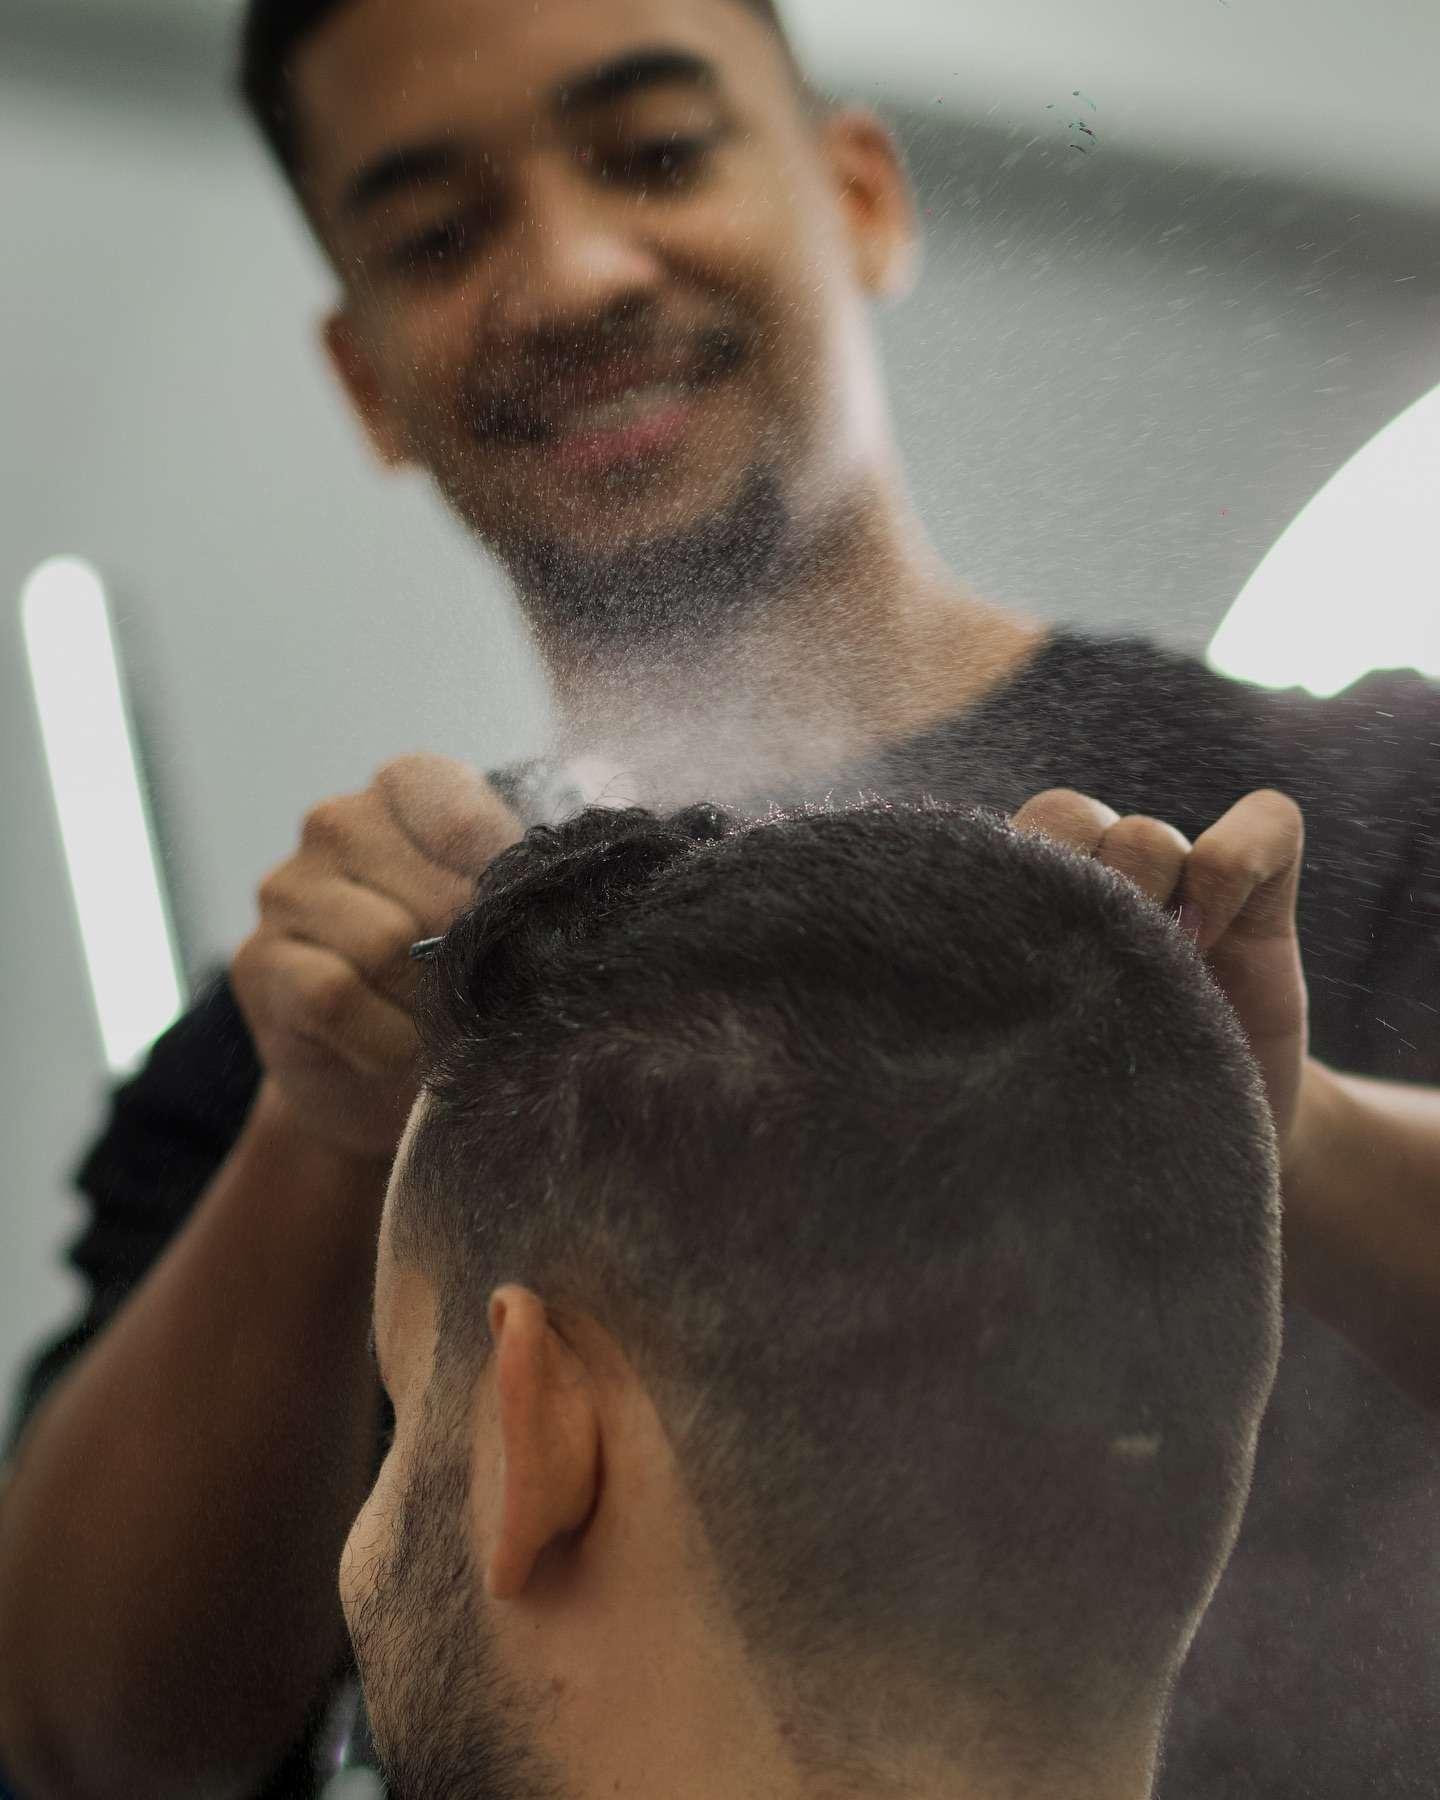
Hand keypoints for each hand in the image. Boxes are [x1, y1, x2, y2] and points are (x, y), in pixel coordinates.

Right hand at [233, 755, 521, 1159]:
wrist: (383, 1076)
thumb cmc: (456, 976)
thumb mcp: (501, 920)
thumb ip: (516, 892)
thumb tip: (534, 916)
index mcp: (407, 789)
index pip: (463, 815)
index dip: (502, 883)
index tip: (519, 924)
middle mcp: (337, 822)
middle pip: (434, 893)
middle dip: (469, 959)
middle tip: (476, 993)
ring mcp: (287, 888)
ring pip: (383, 943)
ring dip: (426, 1005)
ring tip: (434, 1021)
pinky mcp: (257, 960)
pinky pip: (335, 994)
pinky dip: (382, 1038)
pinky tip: (392, 1047)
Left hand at [1012, 787, 1308, 1158]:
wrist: (1198, 1152)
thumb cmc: (1088, 1117)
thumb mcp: (1030, 1069)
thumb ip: (997, 1005)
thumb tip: (935, 989)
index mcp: (1027, 910)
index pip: (998, 846)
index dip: (1018, 892)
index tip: (1031, 975)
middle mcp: (1099, 879)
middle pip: (1068, 816)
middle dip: (1078, 895)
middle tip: (1094, 976)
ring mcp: (1178, 879)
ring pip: (1146, 833)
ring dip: (1148, 903)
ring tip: (1158, 981)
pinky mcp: (1261, 892)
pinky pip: (1267, 821)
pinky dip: (1236, 865)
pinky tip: (1217, 936)